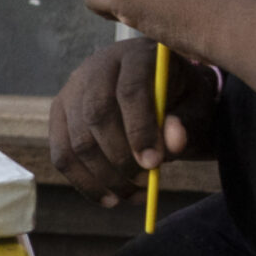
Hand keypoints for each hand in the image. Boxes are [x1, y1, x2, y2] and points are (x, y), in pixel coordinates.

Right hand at [48, 39, 218, 206]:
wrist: (157, 84)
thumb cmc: (180, 95)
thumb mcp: (194, 102)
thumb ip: (186, 121)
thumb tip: (171, 144)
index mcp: (134, 56)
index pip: (129, 90)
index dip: (140, 129)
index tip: (154, 164)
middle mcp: (96, 67)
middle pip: (96, 114)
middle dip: (120, 156)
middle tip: (144, 182)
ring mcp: (72, 89)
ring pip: (77, 139)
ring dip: (104, 176)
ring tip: (133, 195)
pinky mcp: (60, 113)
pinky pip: (62, 153)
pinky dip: (83, 182)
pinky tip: (108, 198)